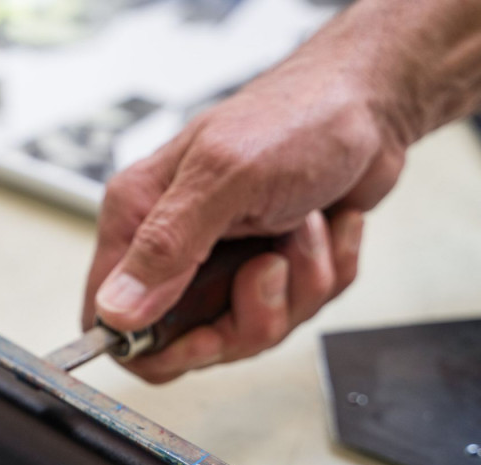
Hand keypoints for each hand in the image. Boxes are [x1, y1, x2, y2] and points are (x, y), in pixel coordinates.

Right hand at [82, 41, 408, 382]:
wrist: (370, 101)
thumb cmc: (297, 117)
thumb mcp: (226, 179)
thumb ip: (167, 247)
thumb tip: (116, 310)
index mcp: (140, 218)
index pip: (109, 319)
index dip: (153, 347)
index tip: (205, 336)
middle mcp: (174, 244)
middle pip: (191, 340)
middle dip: (248, 316)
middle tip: (269, 264)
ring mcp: (224, 260)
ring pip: (251, 329)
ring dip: (297, 286)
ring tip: (303, 227)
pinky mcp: (271, 267)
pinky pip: (297, 309)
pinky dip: (326, 272)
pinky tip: (326, 226)